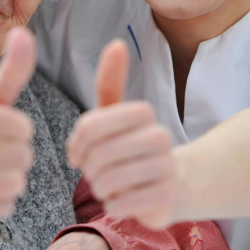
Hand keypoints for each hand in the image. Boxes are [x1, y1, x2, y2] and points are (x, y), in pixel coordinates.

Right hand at [0, 27, 35, 223]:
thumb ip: (12, 69)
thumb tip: (23, 31)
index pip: (19, 128)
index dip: (20, 128)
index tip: (7, 126)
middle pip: (21, 158)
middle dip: (18, 152)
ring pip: (13, 185)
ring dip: (12, 176)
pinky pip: (2, 208)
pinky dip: (2, 198)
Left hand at [68, 40, 175, 228]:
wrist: (172, 184)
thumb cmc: (131, 147)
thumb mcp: (116, 114)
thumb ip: (110, 82)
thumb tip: (116, 43)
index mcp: (143, 112)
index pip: (89, 127)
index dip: (78, 143)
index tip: (82, 151)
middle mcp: (159, 136)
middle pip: (97, 155)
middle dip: (89, 169)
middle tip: (96, 172)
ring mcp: (166, 168)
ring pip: (107, 181)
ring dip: (100, 188)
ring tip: (108, 185)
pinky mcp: (165, 198)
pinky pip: (119, 204)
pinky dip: (112, 205)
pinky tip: (122, 200)